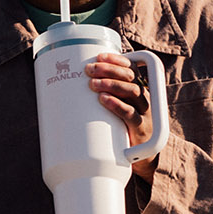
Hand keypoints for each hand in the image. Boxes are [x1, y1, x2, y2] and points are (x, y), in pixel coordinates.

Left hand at [87, 52, 157, 178]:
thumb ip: (100, 98)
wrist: (142, 157)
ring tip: (93, 84)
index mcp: (137, 90)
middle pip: (130, 77)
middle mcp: (143, 98)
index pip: (131, 68)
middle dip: (109, 70)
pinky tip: (103, 99)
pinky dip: (116, 105)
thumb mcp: (114, 110)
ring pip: (132, 92)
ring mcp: (144, 113)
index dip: (116, 60)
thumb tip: (68, 89)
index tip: (99, 56)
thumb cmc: (122, 128)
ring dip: (111, 84)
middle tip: (89, 70)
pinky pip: (131, 114)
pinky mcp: (140, 129)